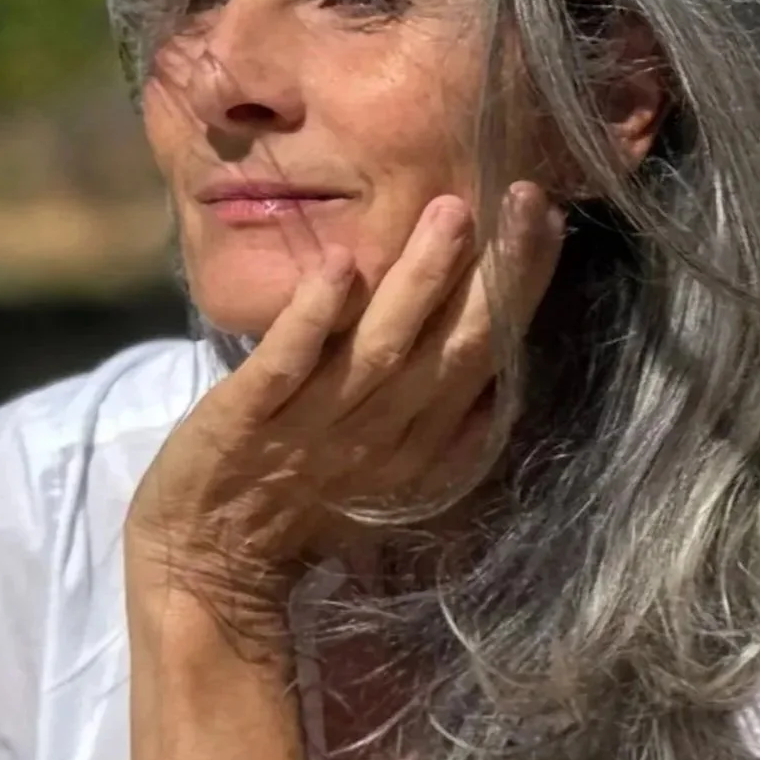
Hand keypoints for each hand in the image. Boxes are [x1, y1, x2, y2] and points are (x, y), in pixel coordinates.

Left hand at [124, 181, 564, 627]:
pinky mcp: (246, 418)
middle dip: (495, 274)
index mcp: (419, 443)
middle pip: (451, 348)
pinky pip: (287, 363)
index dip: (521, 290)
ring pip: (380, 347)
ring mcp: (313, 424)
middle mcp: (380, 433)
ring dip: (418, 280)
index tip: (554, 218)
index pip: (485, 357)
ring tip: (451, 211)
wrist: (204, 565)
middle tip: (527, 195)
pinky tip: (340, 266)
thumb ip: (446, 429)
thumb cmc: (300, 505)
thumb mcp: (392, 477)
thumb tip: (506, 381)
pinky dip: (314, 316)